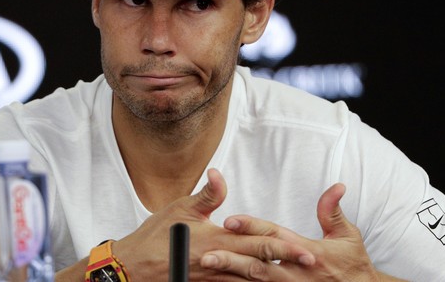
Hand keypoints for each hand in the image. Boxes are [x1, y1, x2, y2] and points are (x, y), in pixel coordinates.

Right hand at [112, 169, 314, 280]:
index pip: (256, 242)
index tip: (303, 248)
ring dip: (272, 277)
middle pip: (260, 263)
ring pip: (249, 280)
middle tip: (310, 264)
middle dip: (286, 264)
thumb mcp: (181, 209)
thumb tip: (219, 174)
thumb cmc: (156, 236)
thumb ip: (207, 194)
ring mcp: (214, 278)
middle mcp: (220, 261)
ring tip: (293, 276)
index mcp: (217, 240)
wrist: (133, 267)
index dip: (281, 245)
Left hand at [200, 183, 387, 280]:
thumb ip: (332, 212)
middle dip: (232, 258)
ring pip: (256, 281)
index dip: (251, 227)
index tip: (229, 220)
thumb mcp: (347, 236)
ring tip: (208, 270)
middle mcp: (296, 272)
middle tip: (207, 253)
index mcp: (308, 251)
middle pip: (258, 263)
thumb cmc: (353, 264)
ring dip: (231, 275)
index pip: (274, 236)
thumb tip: (336, 186)